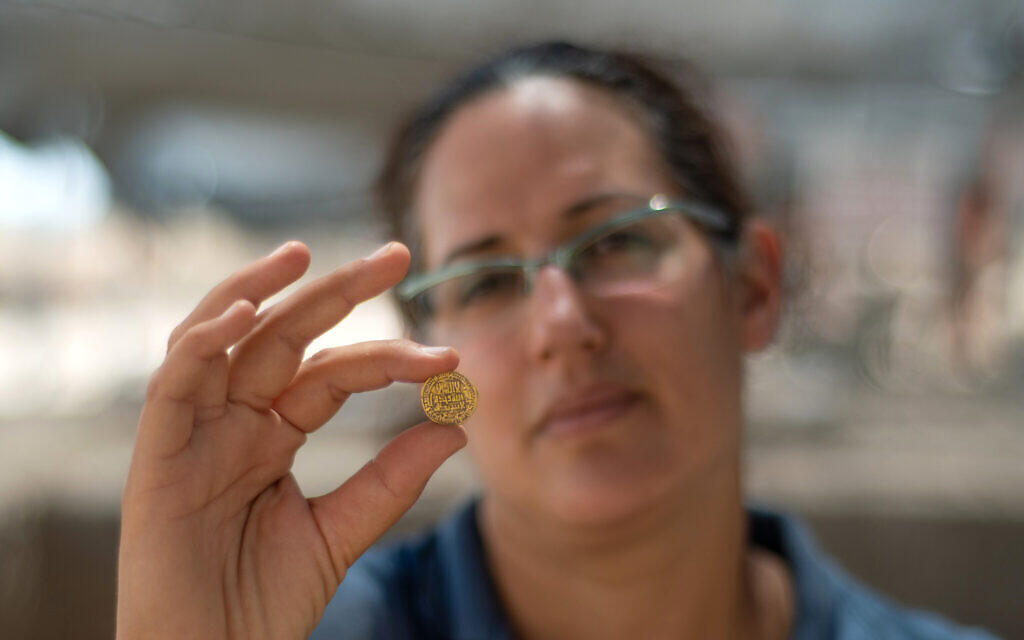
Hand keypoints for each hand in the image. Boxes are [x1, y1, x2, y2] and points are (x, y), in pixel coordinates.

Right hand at [116, 241, 465, 639]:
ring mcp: (194, 430)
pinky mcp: (156, 453)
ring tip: (304, 255)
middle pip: (285, 336)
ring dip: (257, 289)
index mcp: (274, 431)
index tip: (450, 362)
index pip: (336, 373)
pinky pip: (173, 382)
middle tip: (395, 255)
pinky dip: (204, 341)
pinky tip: (249, 315)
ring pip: (220, 337)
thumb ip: (391, 479)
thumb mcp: (340, 531)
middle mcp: (234, 418)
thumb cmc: (261, 602)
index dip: (390, 361)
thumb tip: (457, 424)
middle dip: (336, 291)